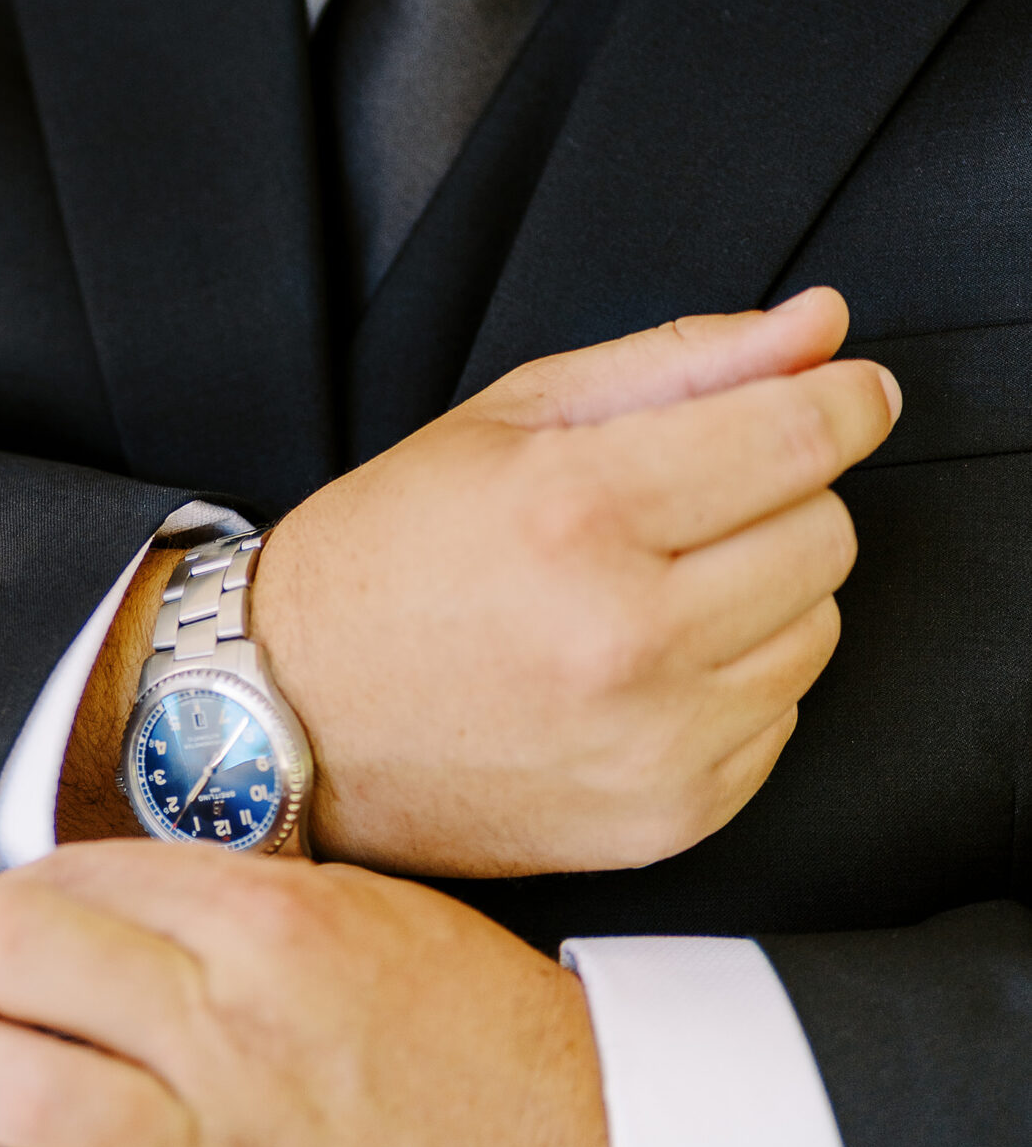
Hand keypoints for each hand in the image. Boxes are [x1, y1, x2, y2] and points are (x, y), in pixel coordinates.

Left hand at [0, 840, 613, 1146]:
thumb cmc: (482, 1042)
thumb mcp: (366, 909)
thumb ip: (228, 899)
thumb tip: (91, 896)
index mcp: (276, 925)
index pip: (76, 874)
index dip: (19, 886)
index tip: (16, 906)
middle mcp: (238, 1030)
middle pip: (17, 958)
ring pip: (14, 1091)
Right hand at [252, 286, 898, 875]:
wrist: (291, 715)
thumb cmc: (389, 555)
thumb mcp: (511, 420)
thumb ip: (680, 364)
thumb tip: (821, 329)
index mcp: (576, 510)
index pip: (799, 435)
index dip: (846, 399)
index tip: (854, 391)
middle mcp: (623, 633)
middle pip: (826, 532)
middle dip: (777, 499)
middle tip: (680, 506)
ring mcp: (651, 739)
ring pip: (817, 630)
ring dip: (759, 597)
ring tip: (645, 593)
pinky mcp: (666, 817)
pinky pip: (780, 720)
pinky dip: (732, 685)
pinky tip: (638, 670)